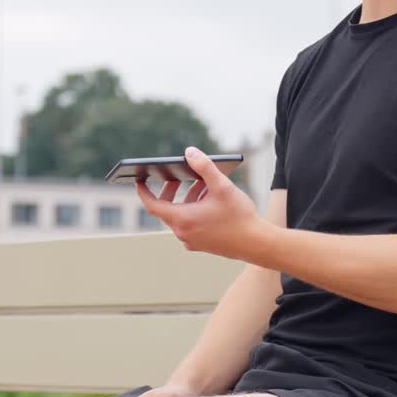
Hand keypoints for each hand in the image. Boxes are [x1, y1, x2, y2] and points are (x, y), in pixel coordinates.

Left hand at [135, 146, 271, 261]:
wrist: (257, 244)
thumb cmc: (239, 216)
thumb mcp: (222, 186)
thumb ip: (204, 167)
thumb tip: (190, 152)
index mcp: (182, 219)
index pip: (152, 205)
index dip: (143, 191)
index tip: (139, 180)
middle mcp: (183, 233)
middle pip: (167, 210)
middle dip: (170, 191)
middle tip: (177, 177)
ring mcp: (192, 241)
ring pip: (181, 216)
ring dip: (187, 199)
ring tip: (202, 184)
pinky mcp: (202, 244)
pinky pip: (190, 224)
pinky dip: (194, 210)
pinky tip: (210, 200)